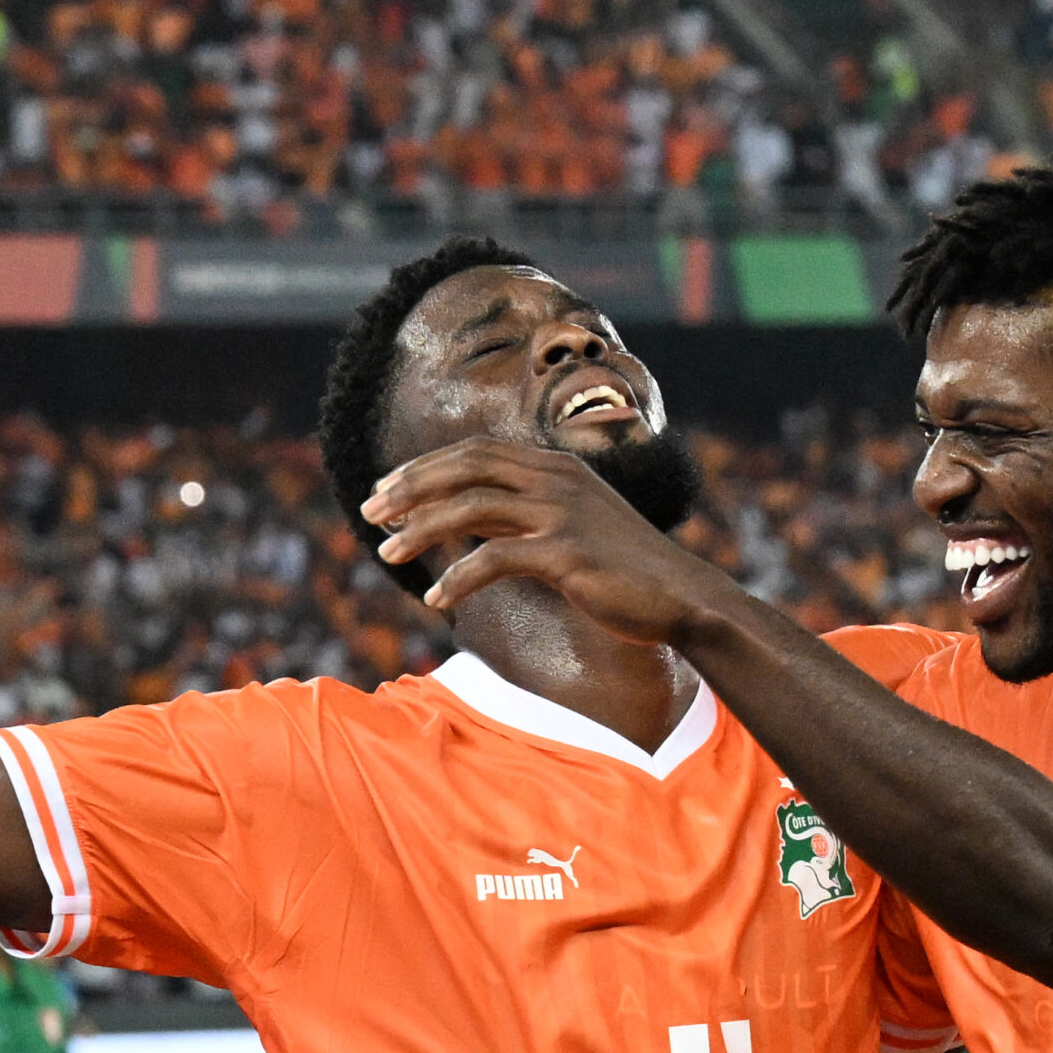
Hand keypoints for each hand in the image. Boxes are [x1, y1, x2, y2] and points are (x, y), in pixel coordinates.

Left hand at [361, 438, 733, 639]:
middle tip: (370, 510)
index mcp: (555, 466)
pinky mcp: (566, 552)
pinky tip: (437, 600)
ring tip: (387, 555)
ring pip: (470, 508)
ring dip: (420, 530)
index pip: (475, 452)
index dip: (424, 467)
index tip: (386, 489)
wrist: (682, 597)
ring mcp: (561, 513)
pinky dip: (459, 578)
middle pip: (465, 468)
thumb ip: (526, 516)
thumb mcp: (573, 527)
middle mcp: (555, 479)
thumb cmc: (625, 570)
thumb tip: (470, 526)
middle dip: (410, 487)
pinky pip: (494, 559)